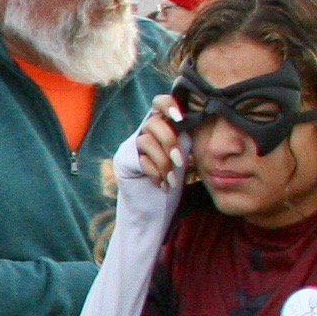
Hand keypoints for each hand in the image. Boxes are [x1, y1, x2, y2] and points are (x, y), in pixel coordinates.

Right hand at [112, 100, 183, 227]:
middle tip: (179, 161)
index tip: (180, 118)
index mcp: (161, 128)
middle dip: (169, 141)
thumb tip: (192, 121)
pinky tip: (160, 184)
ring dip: (163, 162)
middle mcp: (143, 134)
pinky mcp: (124, 162)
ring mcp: (131, 147)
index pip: (159, 103)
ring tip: (171, 180)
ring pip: (146, 140)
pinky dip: (154, 172)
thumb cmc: (171, 183)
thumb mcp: (181, 156)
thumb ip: (183, 137)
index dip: (168, 104)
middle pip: (153, 121)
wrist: (153, 212)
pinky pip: (139, 158)